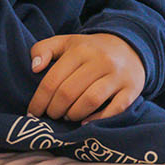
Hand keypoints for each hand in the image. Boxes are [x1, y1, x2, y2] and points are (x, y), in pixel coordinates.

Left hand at [28, 33, 145, 120]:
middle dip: (54, 110)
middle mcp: (100, 61)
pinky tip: (86, 122)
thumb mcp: (65, 42)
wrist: (130, 47)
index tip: (33, 112)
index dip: (39, 100)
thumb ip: (43, 49)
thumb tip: (34, 68)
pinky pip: (115, 109)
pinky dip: (98, 119)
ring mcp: (117, 75)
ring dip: (73, 114)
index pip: (53, 80)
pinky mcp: (131, 89)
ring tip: (67, 116)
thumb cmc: (90, 50)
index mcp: (80, 49)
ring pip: (90, 100)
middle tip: (51, 115)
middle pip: (69, 92)